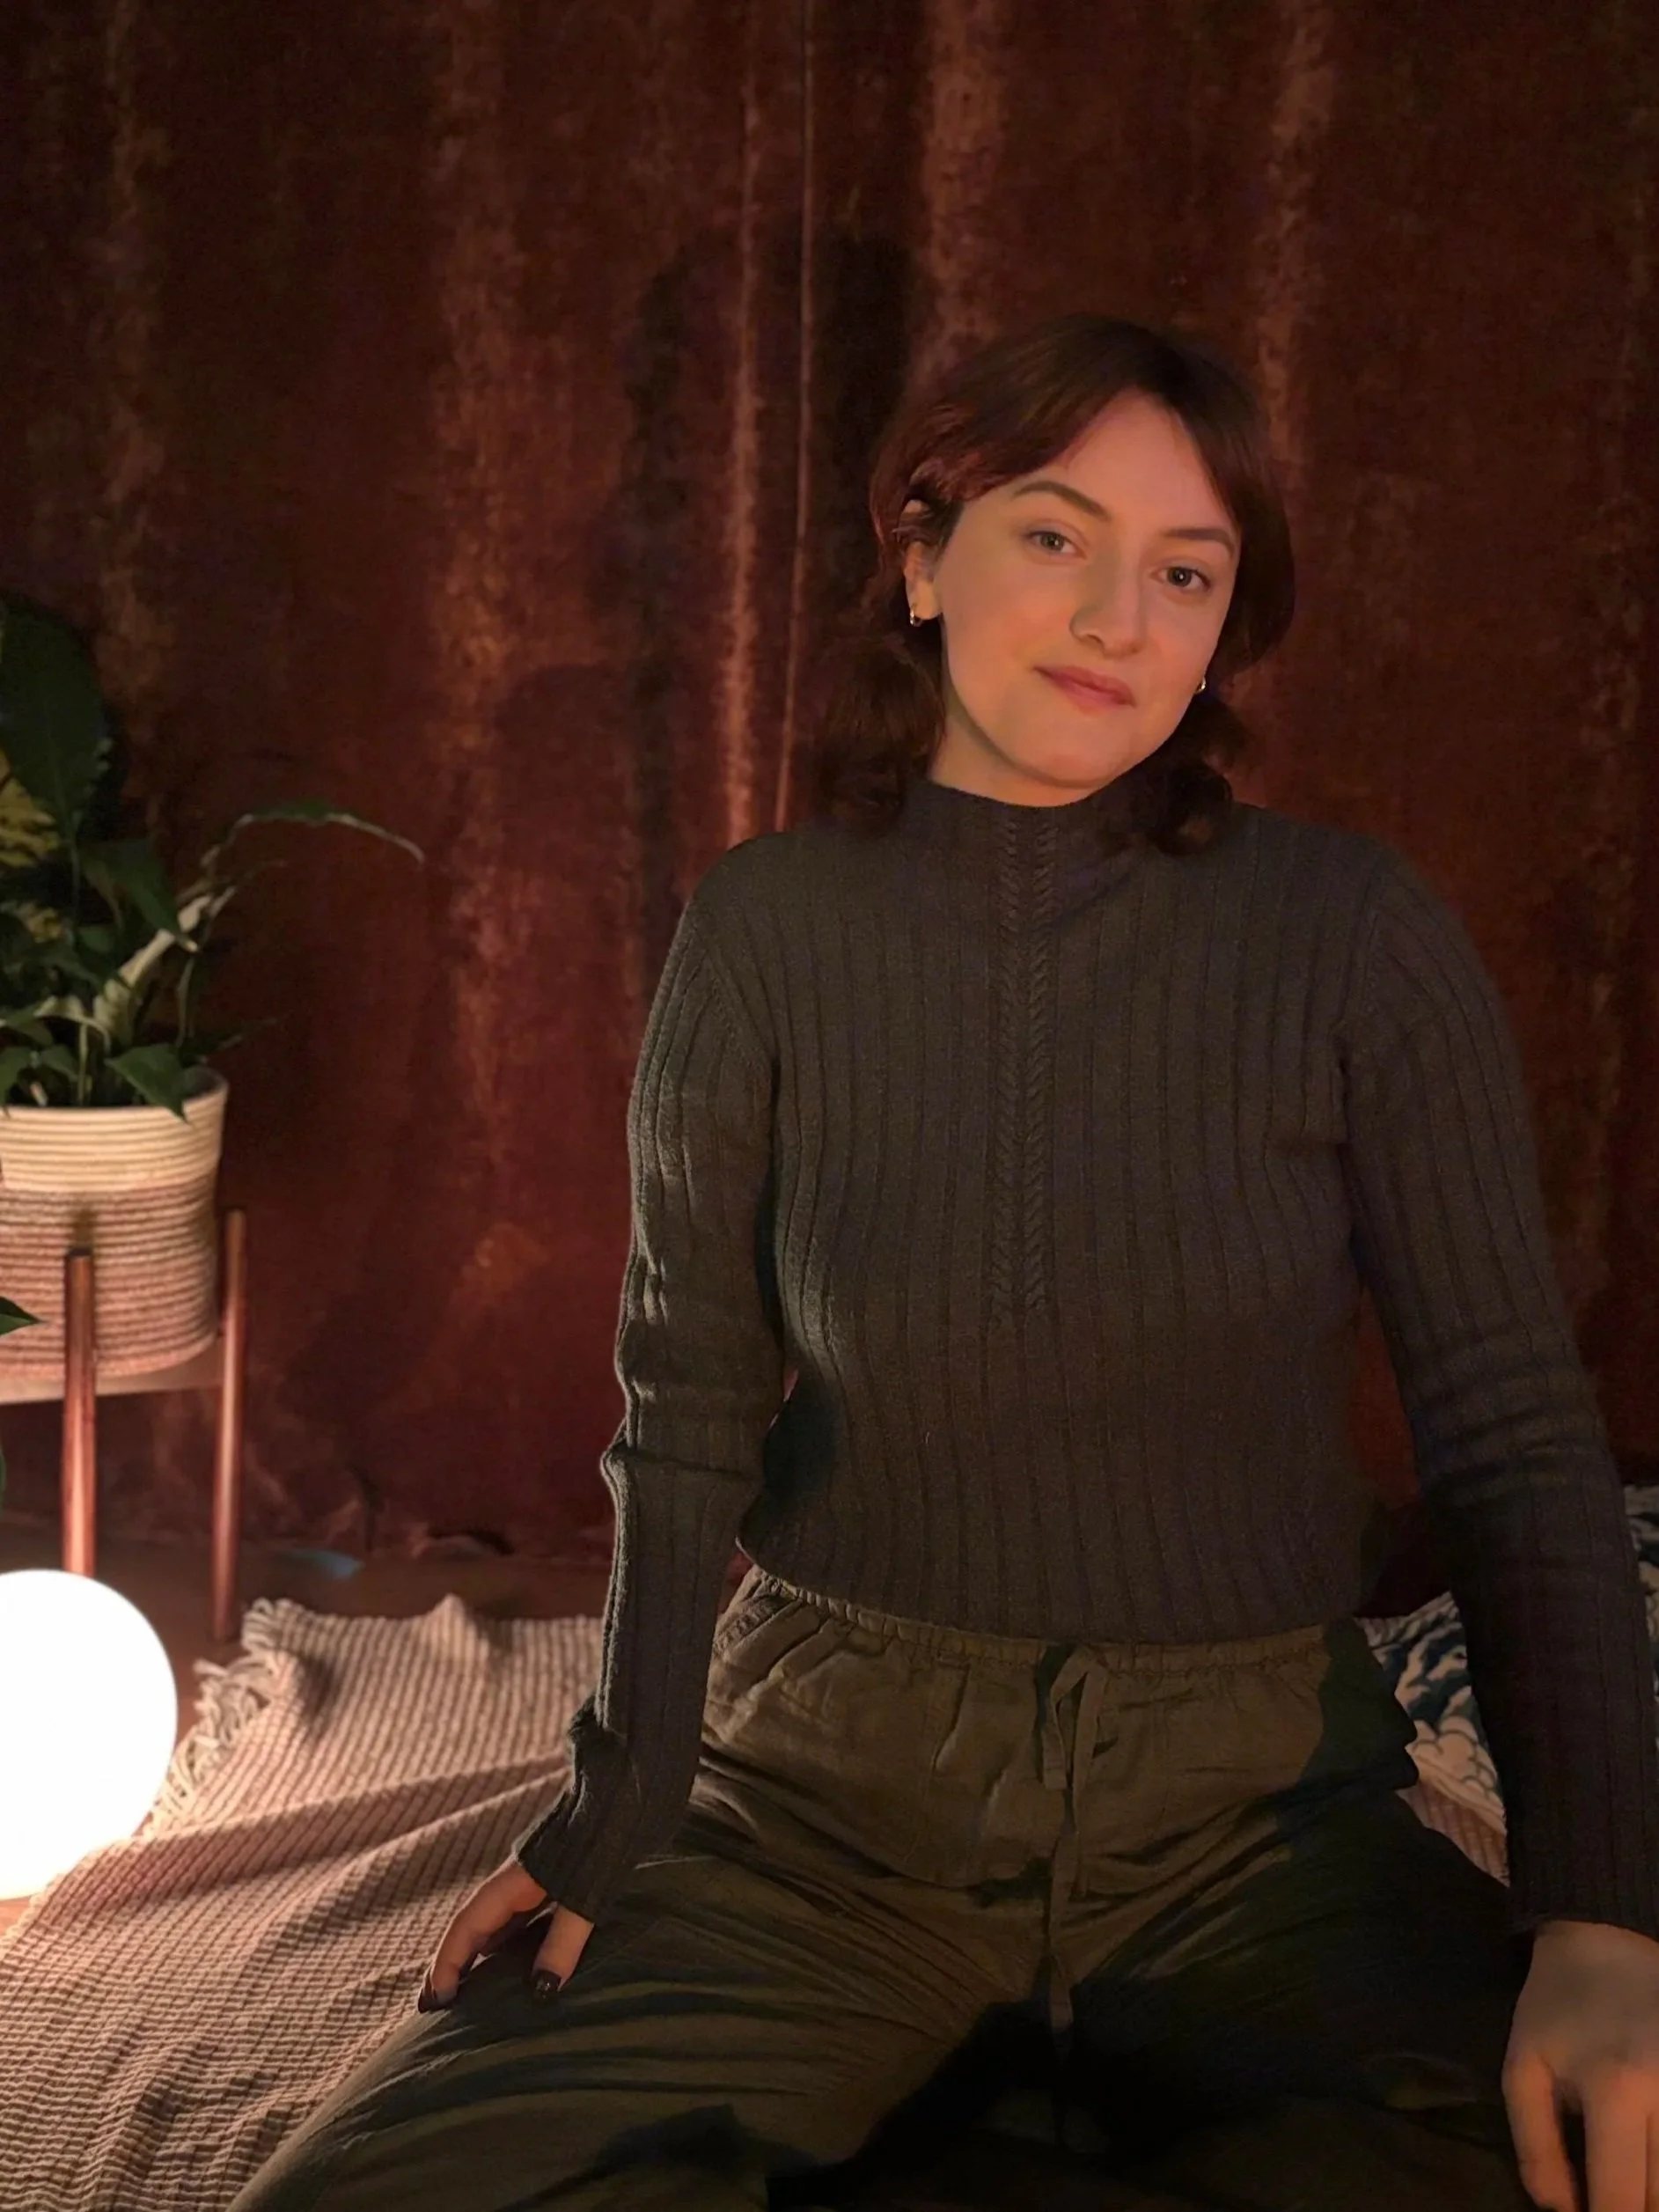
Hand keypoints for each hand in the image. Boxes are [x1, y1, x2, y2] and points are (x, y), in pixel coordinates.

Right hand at [418, 1858, 594, 2009]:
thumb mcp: (583, 1897)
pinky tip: (512, 1961)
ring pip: (494, 1923)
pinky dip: (505, 1944)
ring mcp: (531, 1881)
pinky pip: (517, 1919)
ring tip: (468, 1989)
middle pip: (472, 1927)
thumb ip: (563, 1941)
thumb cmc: (602, 1842)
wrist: (621, 1795)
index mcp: (511, 1883)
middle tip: (437, 2003)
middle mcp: (513, 1883)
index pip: (465, 1927)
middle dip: (453, 1963)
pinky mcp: (551, 1882)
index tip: (436, 2000)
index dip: (447, 1964)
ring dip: (478, 1955)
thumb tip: (542, 1990)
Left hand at [1505, 1918, 1658, 2211]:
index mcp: (1615, 2089)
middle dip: (1637, 2209)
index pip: (1622, 2195)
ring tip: (1630, 2179)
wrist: (1608, 1939)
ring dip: (1657, 2189)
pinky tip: (1650, 2154)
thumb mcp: (1524, 2068)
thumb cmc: (1559, 2007)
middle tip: (1610, 2195)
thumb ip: (1537, 2146)